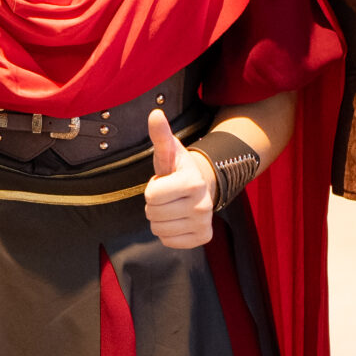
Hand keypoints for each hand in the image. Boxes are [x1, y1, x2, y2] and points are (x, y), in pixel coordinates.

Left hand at [143, 109, 216, 249]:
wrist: (201, 186)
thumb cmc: (177, 168)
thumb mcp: (169, 151)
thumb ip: (160, 135)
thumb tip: (154, 113)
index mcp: (193, 181)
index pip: (151, 196)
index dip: (152, 188)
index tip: (164, 181)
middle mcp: (202, 204)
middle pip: (153, 214)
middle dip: (154, 204)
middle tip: (168, 195)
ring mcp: (204, 223)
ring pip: (158, 230)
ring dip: (159, 218)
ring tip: (172, 205)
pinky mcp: (203, 238)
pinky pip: (168, 242)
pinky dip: (168, 232)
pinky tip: (178, 219)